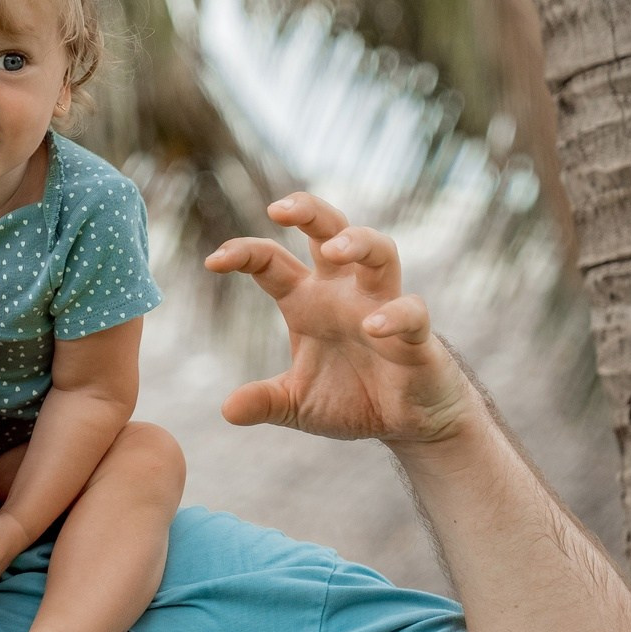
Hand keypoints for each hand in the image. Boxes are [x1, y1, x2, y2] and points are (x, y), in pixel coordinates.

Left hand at [204, 193, 472, 445]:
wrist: (410, 423)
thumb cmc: (353, 400)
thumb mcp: (297, 405)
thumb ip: (265, 402)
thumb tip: (228, 410)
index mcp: (308, 301)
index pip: (271, 262)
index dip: (243, 253)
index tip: (213, 261)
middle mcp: (345, 293)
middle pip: (331, 230)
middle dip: (308, 212)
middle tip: (278, 208)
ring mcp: (383, 307)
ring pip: (380, 252)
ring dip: (358, 242)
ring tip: (332, 249)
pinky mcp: (417, 335)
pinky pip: (411, 312)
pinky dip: (394, 315)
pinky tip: (372, 326)